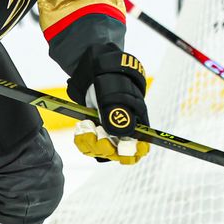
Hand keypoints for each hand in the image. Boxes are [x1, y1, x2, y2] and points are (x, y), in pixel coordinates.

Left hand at [67, 45, 149, 164]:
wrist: (94, 70)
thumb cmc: (108, 79)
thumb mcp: (112, 94)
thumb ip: (117, 114)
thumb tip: (125, 135)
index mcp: (137, 121)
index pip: (142, 146)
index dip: (134, 152)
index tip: (122, 150)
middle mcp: (125, 130)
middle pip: (120, 153)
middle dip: (106, 147)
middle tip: (95, 133)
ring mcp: (110, 132)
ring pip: (103, 151)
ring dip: (92, 143)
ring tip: (85, 128)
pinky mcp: (96, 132)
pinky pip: (91, 146)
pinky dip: (84, 141)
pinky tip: (81, 131)